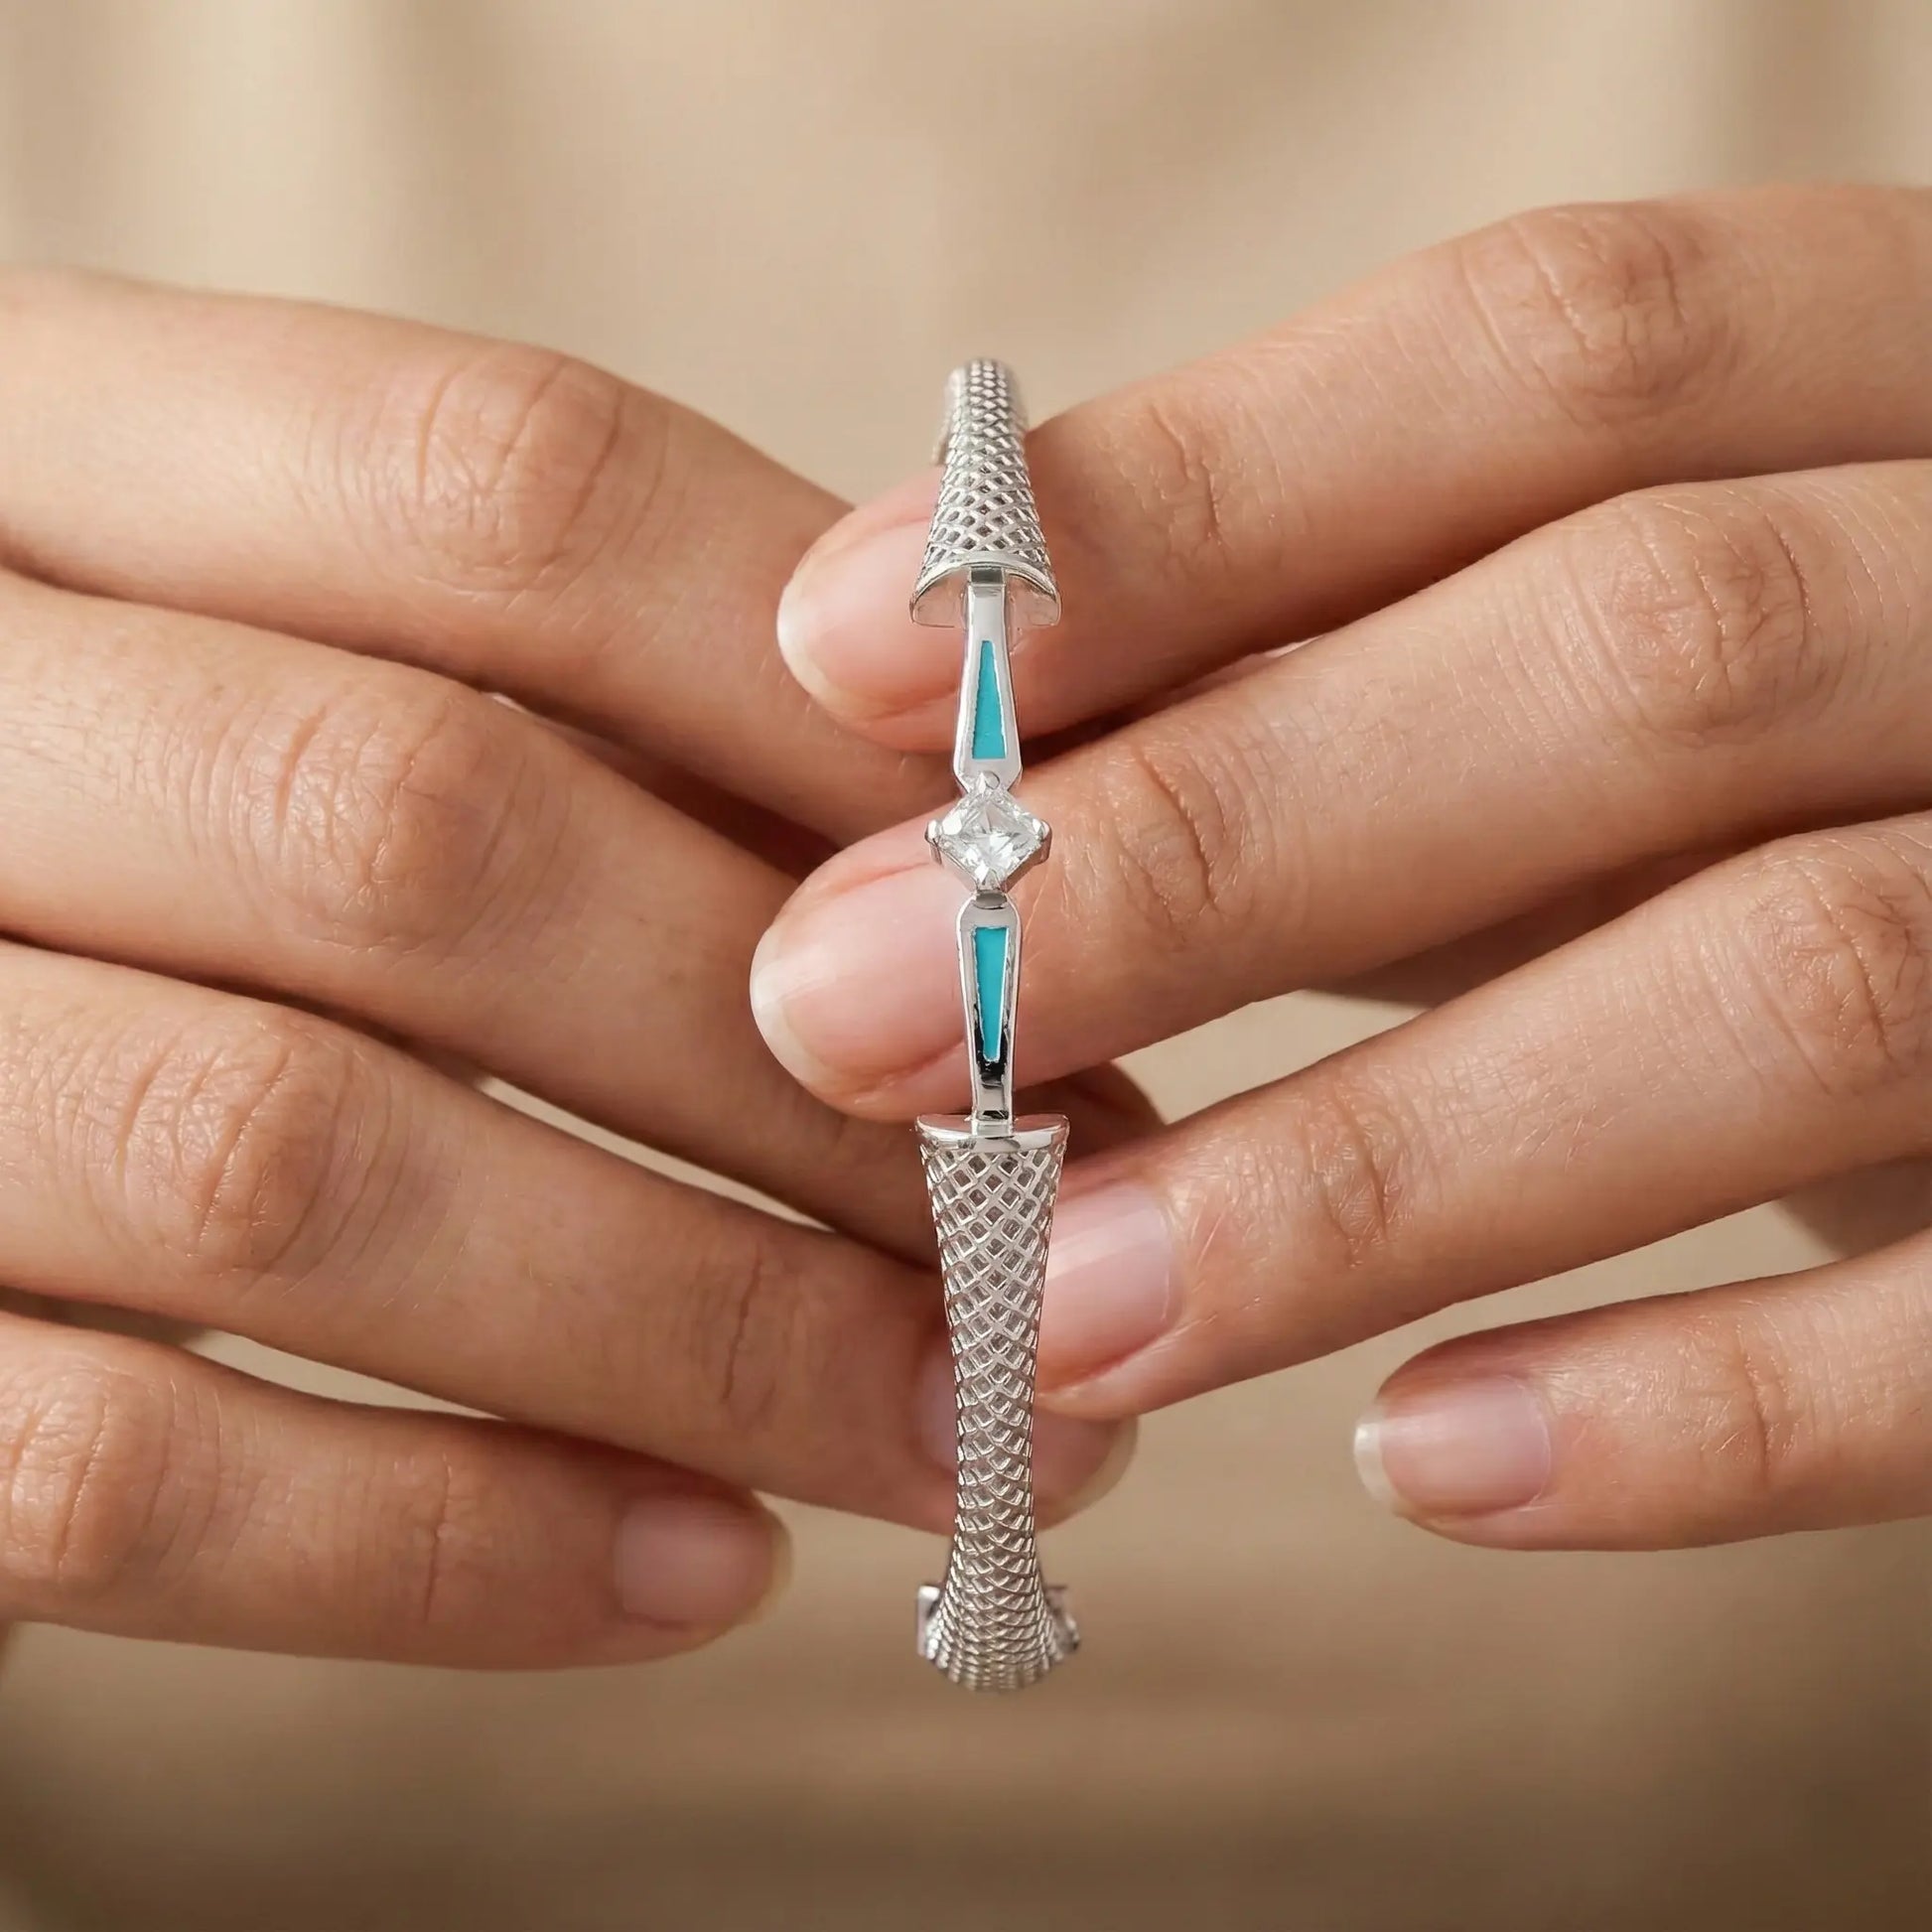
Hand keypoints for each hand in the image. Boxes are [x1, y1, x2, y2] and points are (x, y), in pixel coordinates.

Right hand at [0, 271, 1133, 1664]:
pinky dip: (447, 1546)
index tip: (1068, 900)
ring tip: (965, 1426)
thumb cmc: (156, 828)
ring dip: (703, 1328)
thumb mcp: (300, 659)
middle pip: (425, 835)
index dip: (826, 706)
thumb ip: (574, 709)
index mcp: (45, 452)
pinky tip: (702, 1567)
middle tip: (1068, 1216)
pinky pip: (101, 1472)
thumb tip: (991, 840)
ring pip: (291, 1165)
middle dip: (808, 1069)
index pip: (504, 486)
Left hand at [757, 184, 1931, 1551]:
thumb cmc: (1802, 793)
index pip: (1550, 361)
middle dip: (1205, 843)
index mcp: (1906, 388)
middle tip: (842, 1011)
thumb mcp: (1610, 678)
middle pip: (1651, 649)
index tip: (831, 655)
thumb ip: (1356, 669)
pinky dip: (1694, 1414)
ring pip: (1799, 979)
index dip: (1181, 500)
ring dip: (1370, 1170)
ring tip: (1054, 1304)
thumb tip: (942, 744)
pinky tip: (1412, 1466)